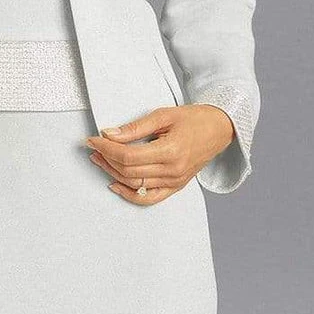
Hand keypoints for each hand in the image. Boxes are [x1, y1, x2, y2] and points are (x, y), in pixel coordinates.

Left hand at [85, 102, 235, 204]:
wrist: (219, 129)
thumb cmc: (194, 119)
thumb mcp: (163, 115)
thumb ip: (135, 127)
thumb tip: (110, 134)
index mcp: (170, 152)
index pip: (128, 155)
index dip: (106, 148)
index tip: (93, 139)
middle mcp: (172, 171)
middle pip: (128, 171)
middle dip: (106, 158)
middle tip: (94, 147)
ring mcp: (175, 182)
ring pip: (134, 184)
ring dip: (112, 173)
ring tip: (100, 159)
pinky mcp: (176, 186)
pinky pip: (149, 198)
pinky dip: (129, 194)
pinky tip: (115, 184)